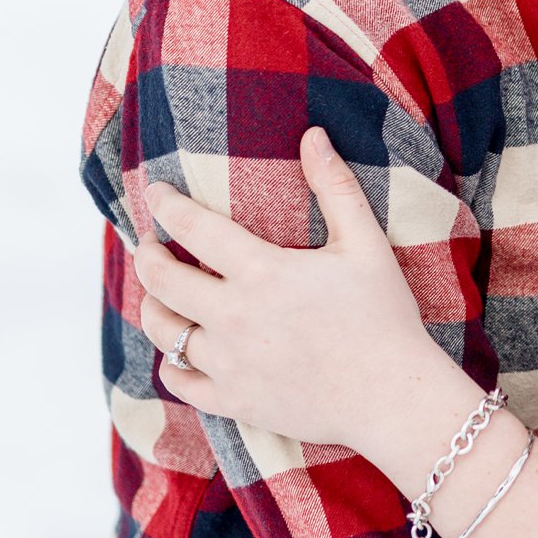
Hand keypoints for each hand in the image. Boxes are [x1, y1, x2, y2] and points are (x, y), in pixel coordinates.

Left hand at [134, 130, 448, 471]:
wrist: (390, 396)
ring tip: (158, 294)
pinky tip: (178, 352)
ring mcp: (230, 365)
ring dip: (153, 308)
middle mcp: (234, 318)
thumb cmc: (381, 315)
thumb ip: (334, 185)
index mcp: (261, 272)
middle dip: (147, 256)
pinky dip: (172, 363)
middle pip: (163, 282)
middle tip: (148, 244)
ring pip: (164, 333)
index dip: (167, 206)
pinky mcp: (234, 402)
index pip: (194, 229)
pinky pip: (181, 382)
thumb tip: (313, 135)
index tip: (155, 194)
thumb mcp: (364, 241)